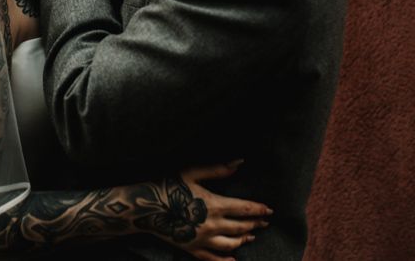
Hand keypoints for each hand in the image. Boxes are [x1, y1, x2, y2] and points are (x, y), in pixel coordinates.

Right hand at [155, 161, 271, 260]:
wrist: (145, 206)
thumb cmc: (167, 184)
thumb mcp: (191, 172)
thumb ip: (217, 169)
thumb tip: (239, 163)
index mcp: (214, 205)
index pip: (244, 208)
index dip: (258, 209)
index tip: (269, 210)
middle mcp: (212, 226)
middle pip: (241, 227)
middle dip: (255, 224)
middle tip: (264, 222)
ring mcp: (203, 240)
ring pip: (231, 245)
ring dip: (244, 240)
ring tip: (251, 237)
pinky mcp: (192, 249)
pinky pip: (213, 259)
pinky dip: (226, 260)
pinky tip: (233, 260)